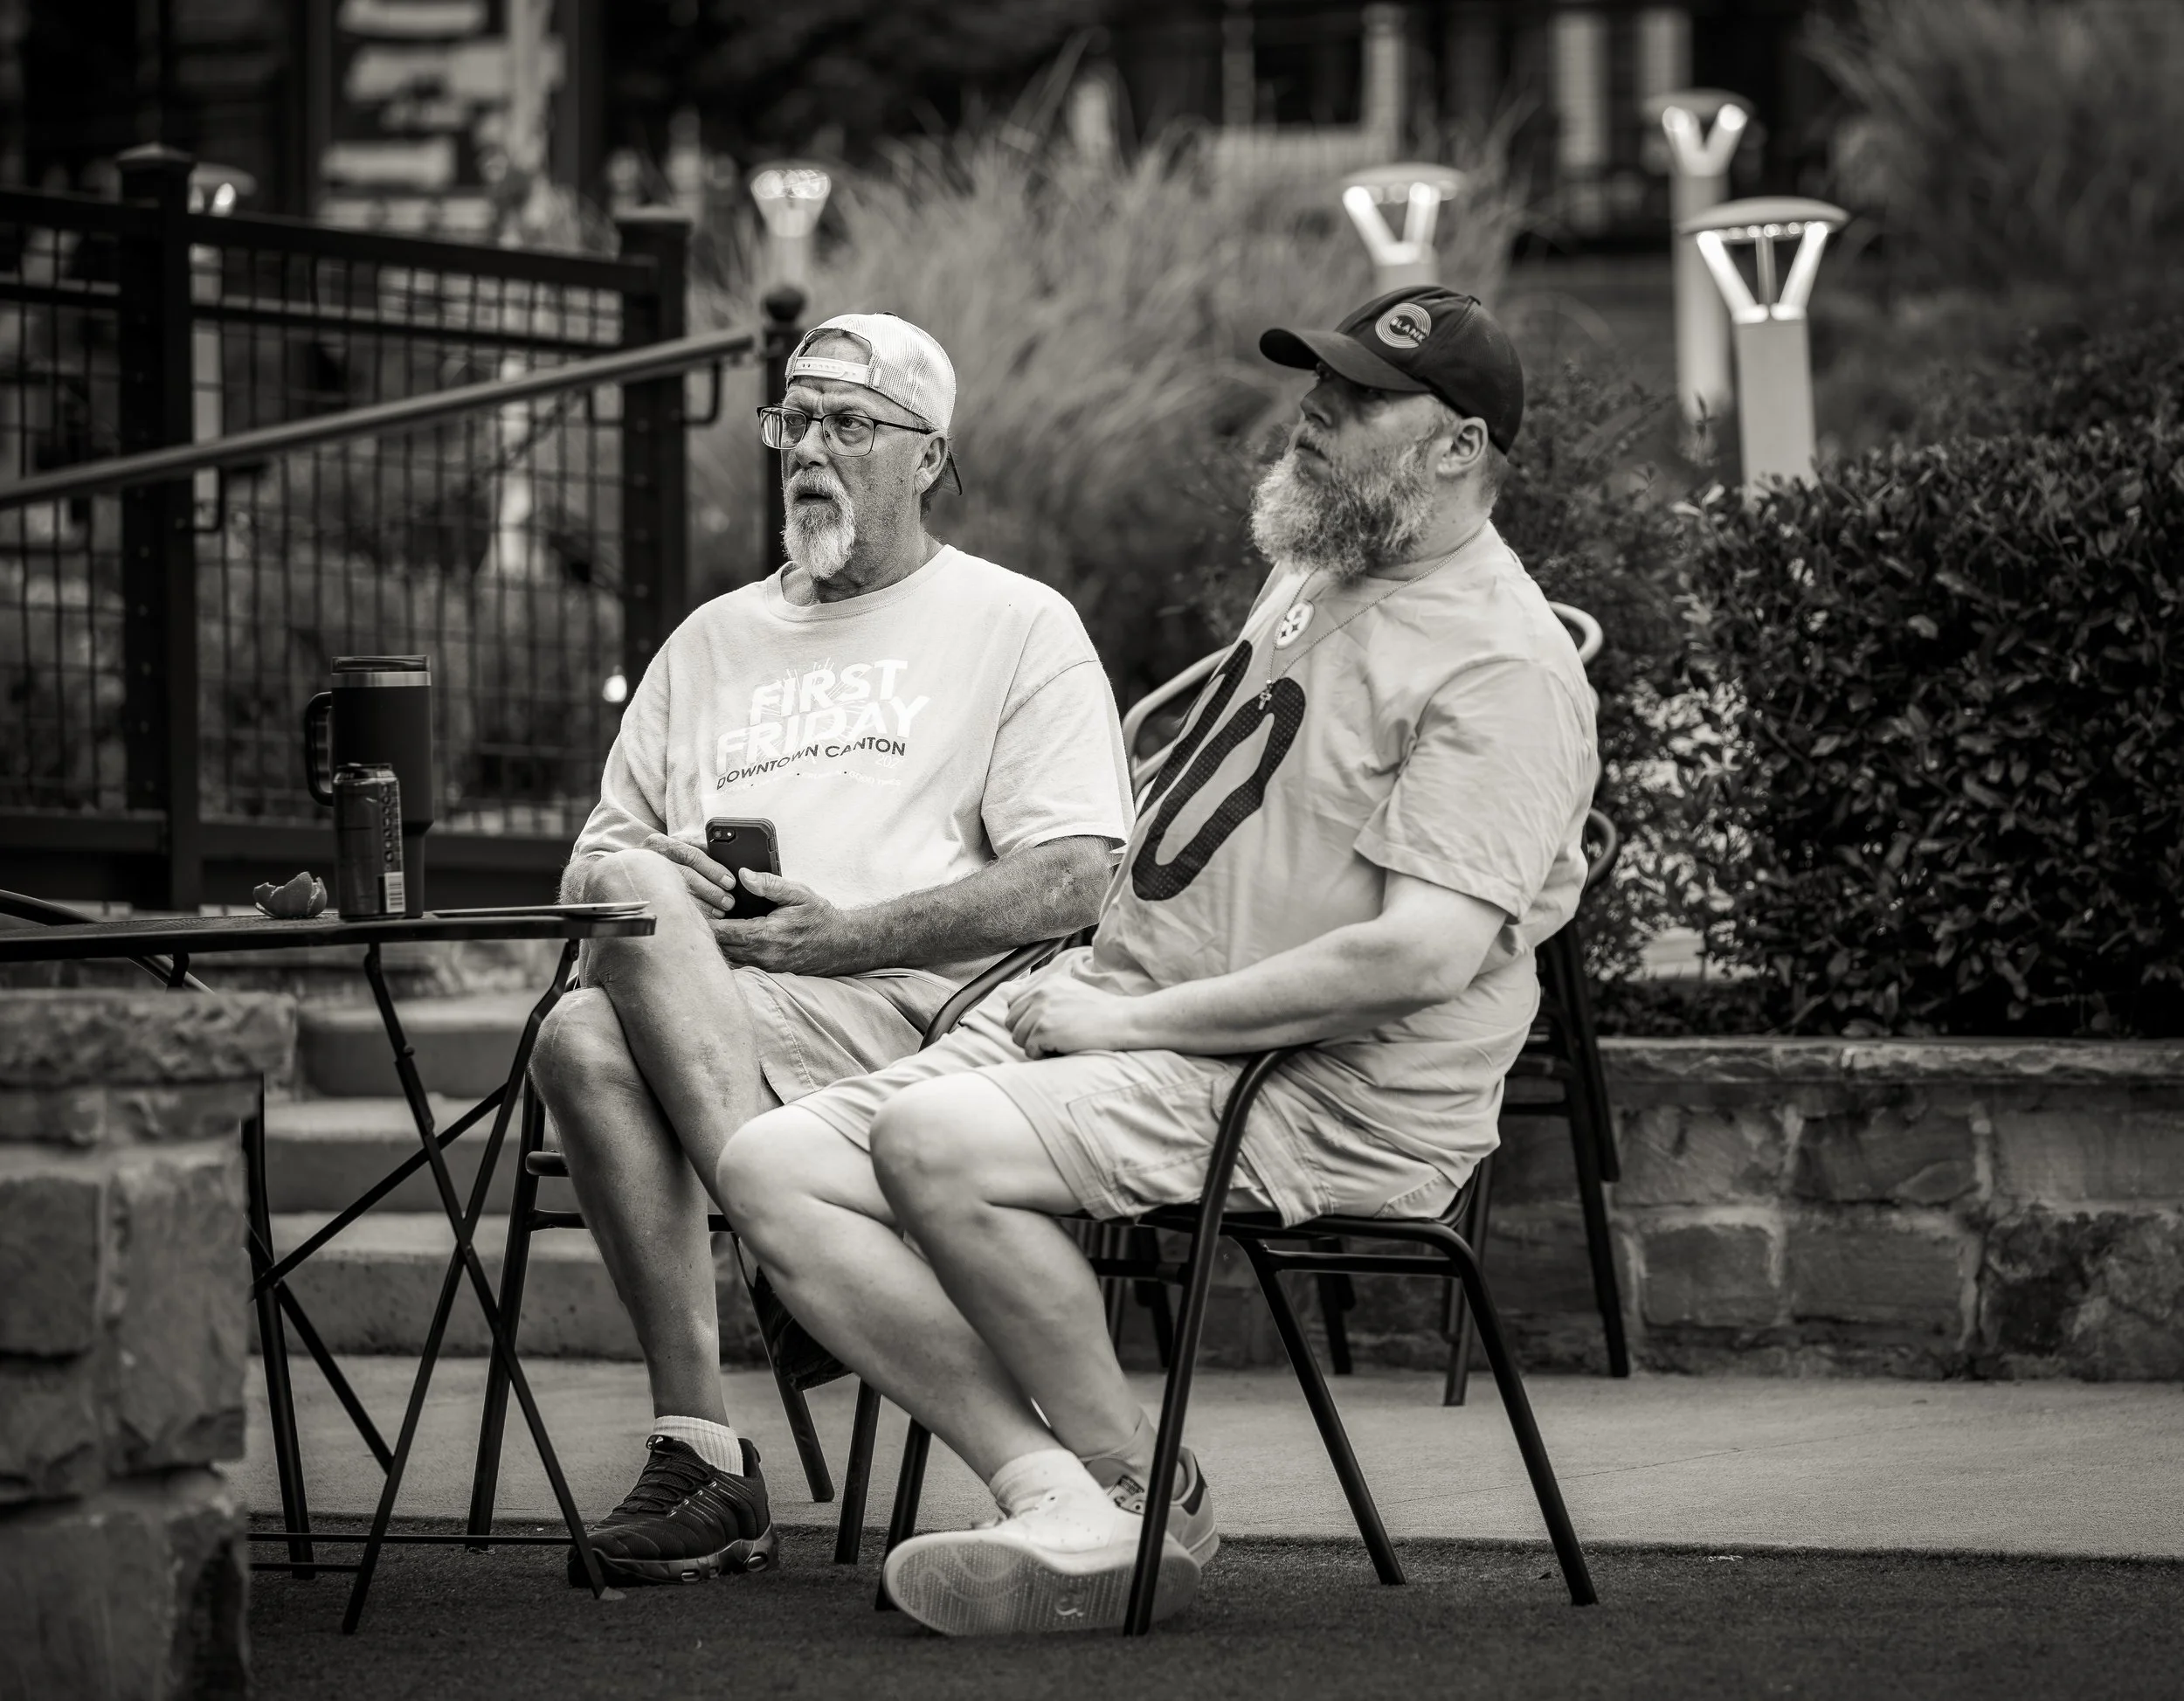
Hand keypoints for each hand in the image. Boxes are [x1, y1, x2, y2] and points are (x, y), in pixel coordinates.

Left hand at [641, 832, 862, 973]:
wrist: (842, 945)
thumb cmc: (820, 917)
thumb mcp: (798, 893)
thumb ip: (769, 884)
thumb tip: (744, 874)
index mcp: (765, 935)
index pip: (721, 932)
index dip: (701, 922)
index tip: (684, 911)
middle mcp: (761, 956)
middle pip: (717, 949)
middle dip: (699, 935)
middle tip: (680, 920)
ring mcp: (763, 967)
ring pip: (725, 959)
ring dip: (710, 946)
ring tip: (692, 931)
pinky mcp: (765, 972)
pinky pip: (737, 964)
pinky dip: (724, 954)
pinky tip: (714, 943)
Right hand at [642, 832, 741, 917]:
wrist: (623, 873)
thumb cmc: (658, 861)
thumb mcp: (674, 850)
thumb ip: (696, 852)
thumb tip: (725, 861)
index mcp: (660, 843)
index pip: (691, 855)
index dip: (713, 869)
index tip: (730, 882)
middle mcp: (649, 859)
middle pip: (686, 875)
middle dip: (710, 890)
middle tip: (728, 902)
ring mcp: (643, 879)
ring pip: (677, 893)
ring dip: (702, 905)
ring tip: (719, 912)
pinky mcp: (642, 897)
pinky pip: (668, 907)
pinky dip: (688, 912)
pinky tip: (701, 919)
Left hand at [1005, 968, 1142, 1058]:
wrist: (1121, 1020)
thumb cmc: (1101, 1012)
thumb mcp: (1071, 992)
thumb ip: (1048, 997)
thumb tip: (1025, 1014)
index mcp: (1046, 983)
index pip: (1013, 1003)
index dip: (1022, 1019)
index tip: (1037, 1028)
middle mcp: (1040, 994)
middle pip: (1011, 1021)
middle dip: (1025, 1034)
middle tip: (1045, 1040)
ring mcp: (1041, 1011)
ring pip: (1017, 1037)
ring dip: (1033, 1046)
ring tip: (1053, 1045)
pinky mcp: (1044, 1030)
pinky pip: (1029, 1050)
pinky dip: (1041, 1055)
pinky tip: (1058, 1050)